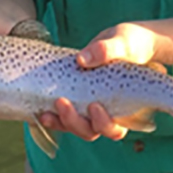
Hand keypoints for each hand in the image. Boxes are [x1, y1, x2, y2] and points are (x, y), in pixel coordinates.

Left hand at [35, 22, 159, 142]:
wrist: (125, 41)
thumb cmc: (133, 45)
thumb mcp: (123, 44)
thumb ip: (107, 50)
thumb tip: (82, 59)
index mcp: (125, 107)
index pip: (114, 129)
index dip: (103, 124)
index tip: (94, 106)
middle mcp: (106, 113)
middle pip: (90, 131)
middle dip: (74, 122)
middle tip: (62, 102)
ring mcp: (89, 108)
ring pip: (74, 126)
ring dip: (60, 122)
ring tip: (45, 113)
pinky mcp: (76, 98)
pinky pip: (63, 114)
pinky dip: (52, 115)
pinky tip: (39, 111)